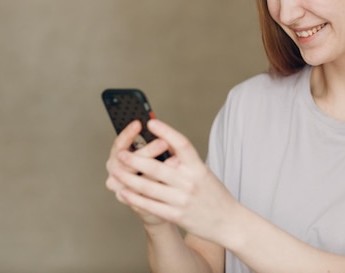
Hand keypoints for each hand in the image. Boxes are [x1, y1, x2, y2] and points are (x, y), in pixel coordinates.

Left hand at [110, 119, 238, 243]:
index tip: (151, 123)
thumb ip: (186, 163)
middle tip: (121, 153)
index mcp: (198, 168)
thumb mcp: (204, 173)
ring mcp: (182, 200)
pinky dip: (134, 199)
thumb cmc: (215, 195)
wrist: (228, 221)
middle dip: (135, 159)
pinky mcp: (176, 215)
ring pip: (148, 187)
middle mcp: (190, 182)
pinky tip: (124, 192)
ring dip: (129, 179)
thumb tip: (165, 147)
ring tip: (116, 171)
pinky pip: (150, 205)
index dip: (166, 131)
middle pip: (157, 167)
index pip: (181, 144)